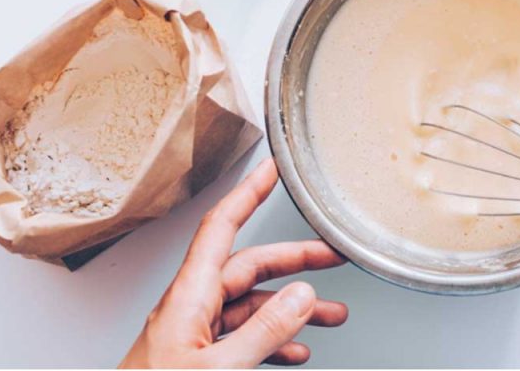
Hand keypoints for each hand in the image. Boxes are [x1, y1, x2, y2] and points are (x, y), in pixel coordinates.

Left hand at [120, 159, 347, 367]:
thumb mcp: (217, 370)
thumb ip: (262, 332)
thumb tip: (301, 295)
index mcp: (187, 299)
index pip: (221, 228)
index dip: (248, 193)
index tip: (271, 169)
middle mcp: (190, 310)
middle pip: (247, 268)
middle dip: (294, 261)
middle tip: (332, 257)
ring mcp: (192, 337)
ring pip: (250, 307)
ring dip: (291, 310)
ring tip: (333, 316)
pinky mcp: (197, 362)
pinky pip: (241, 340)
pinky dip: (272, 341)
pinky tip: (296, 352)